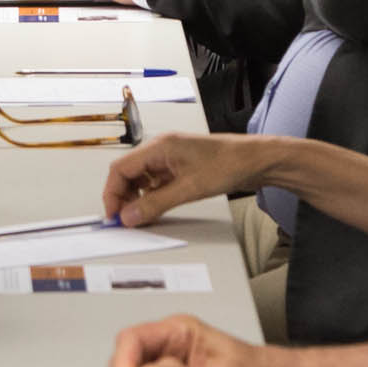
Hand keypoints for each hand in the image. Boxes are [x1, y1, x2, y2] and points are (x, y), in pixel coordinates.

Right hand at [104, 133, 263, 227]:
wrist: (255, 161)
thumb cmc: (229, 164)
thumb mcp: (188, 189)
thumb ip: (155, 204)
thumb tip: (130, 216)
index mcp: (159, 147)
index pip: (120, 169)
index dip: (112, 193)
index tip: (114, 215)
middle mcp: (161, 150)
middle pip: (127, 173)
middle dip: (122, 197)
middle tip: (125, 219)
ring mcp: (170, 159)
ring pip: (140, 179)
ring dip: (136, 198)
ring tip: (140, 217)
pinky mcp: (179, 168)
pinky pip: (155, 183)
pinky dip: (150, 197)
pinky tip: (155, 209)